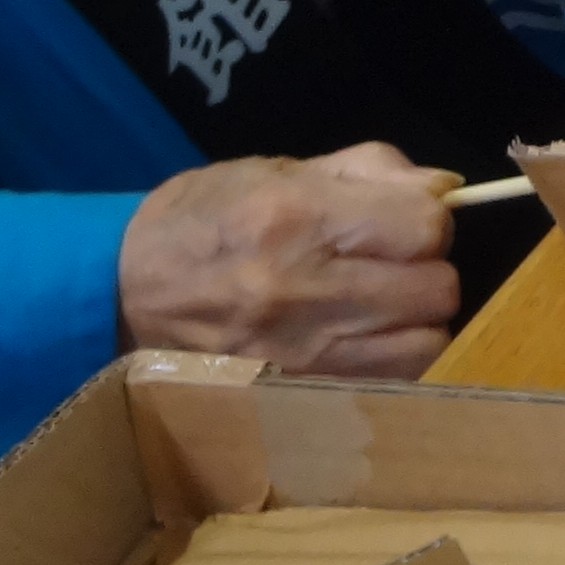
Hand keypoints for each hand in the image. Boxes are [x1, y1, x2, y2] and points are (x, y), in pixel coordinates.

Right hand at [117, 143, 458, 377]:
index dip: (424, 218)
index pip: (424, 225)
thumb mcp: (275, 170)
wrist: (121, 292)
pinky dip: (391, 362)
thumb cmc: (200, 221)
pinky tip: (362, 342)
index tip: (400, 220)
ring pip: (425, 344)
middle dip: (424, 270)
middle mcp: (305, 288)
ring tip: (379, 306)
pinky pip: (389, 383)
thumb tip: (444, 187)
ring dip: (414, 322)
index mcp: (298, 217)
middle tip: (389, 264)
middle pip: (435, 288)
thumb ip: (366, 172)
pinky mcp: (297, 394)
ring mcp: (303, 351)